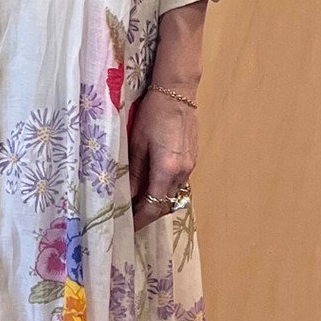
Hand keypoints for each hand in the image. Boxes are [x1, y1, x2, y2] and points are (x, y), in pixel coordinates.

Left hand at [128, 82, 197, 230]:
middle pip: (165, 204)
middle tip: (130, 216)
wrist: (177, 93)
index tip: (129, 227)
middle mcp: (182, 172)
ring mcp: (190, 166)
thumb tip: (128, 196)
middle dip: (148, 213)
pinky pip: (178, 183)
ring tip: (139, 202)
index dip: (141, 219)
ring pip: (173, 194)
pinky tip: (152, 185)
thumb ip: (135, 173)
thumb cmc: (153, 114)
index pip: (153, 205)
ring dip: (157, 201)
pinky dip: (165, 189)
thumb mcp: (137, 143)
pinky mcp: (192, 160)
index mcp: (167, 169)